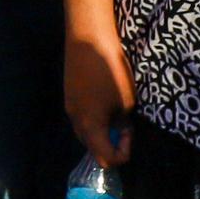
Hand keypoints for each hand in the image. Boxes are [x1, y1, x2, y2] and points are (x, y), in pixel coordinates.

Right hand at [60, 21, 135, 168]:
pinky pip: (82, 118)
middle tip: (125, 127)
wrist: (88, 40)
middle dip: (111, 145)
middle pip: (93, 149)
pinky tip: (105, 102)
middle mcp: (76, 122)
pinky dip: (95, 119)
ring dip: (102, 132)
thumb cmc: (111, 72)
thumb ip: (123, 122)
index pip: (106, 159)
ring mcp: (69, 108)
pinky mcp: (69, 95)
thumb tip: (119, 127)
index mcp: (90, 128)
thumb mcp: (126, 100)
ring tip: (116, 115)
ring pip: (86, 133)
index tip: (130, 132)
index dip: (123, 153)